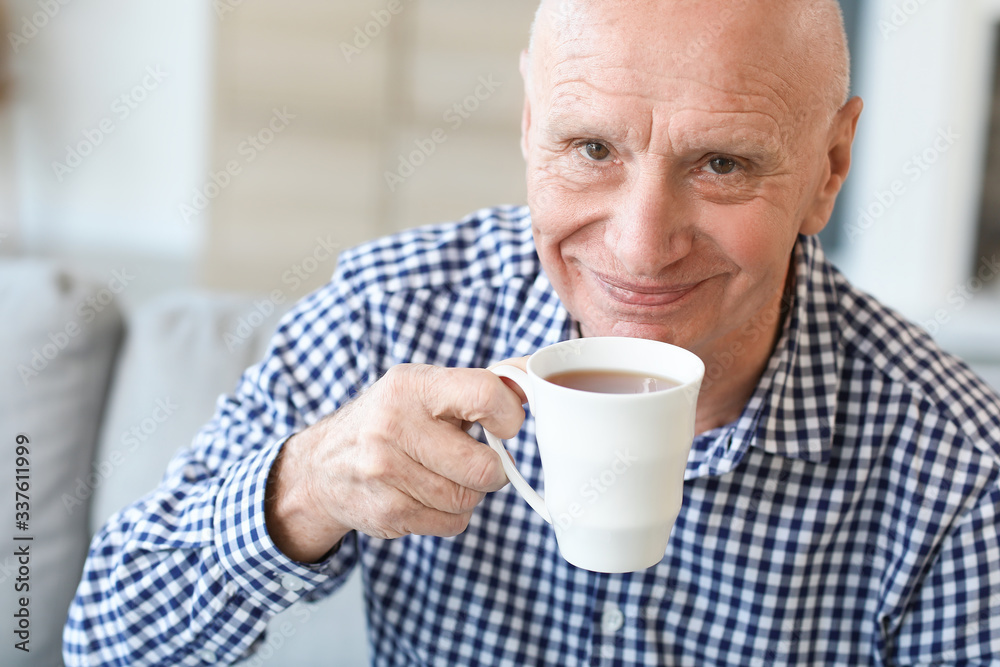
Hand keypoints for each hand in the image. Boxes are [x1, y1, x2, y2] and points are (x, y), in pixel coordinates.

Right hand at [265, 363, 526, 561]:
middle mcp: (394, 425)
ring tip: (443, 475)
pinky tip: (426, 495)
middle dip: (491, 468)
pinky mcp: (387, 512)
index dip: (509, 416)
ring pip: (469, 499)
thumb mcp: (426, 388)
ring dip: (468, 493)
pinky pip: (452, 523)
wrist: (322, 466)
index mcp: (412, 385)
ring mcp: (386, 472)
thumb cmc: (391, 420)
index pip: (485, 394)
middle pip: (483, 467)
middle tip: (476, 460)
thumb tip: (539, 373)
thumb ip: (483, 383)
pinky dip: (450, 515)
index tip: (505, 425)